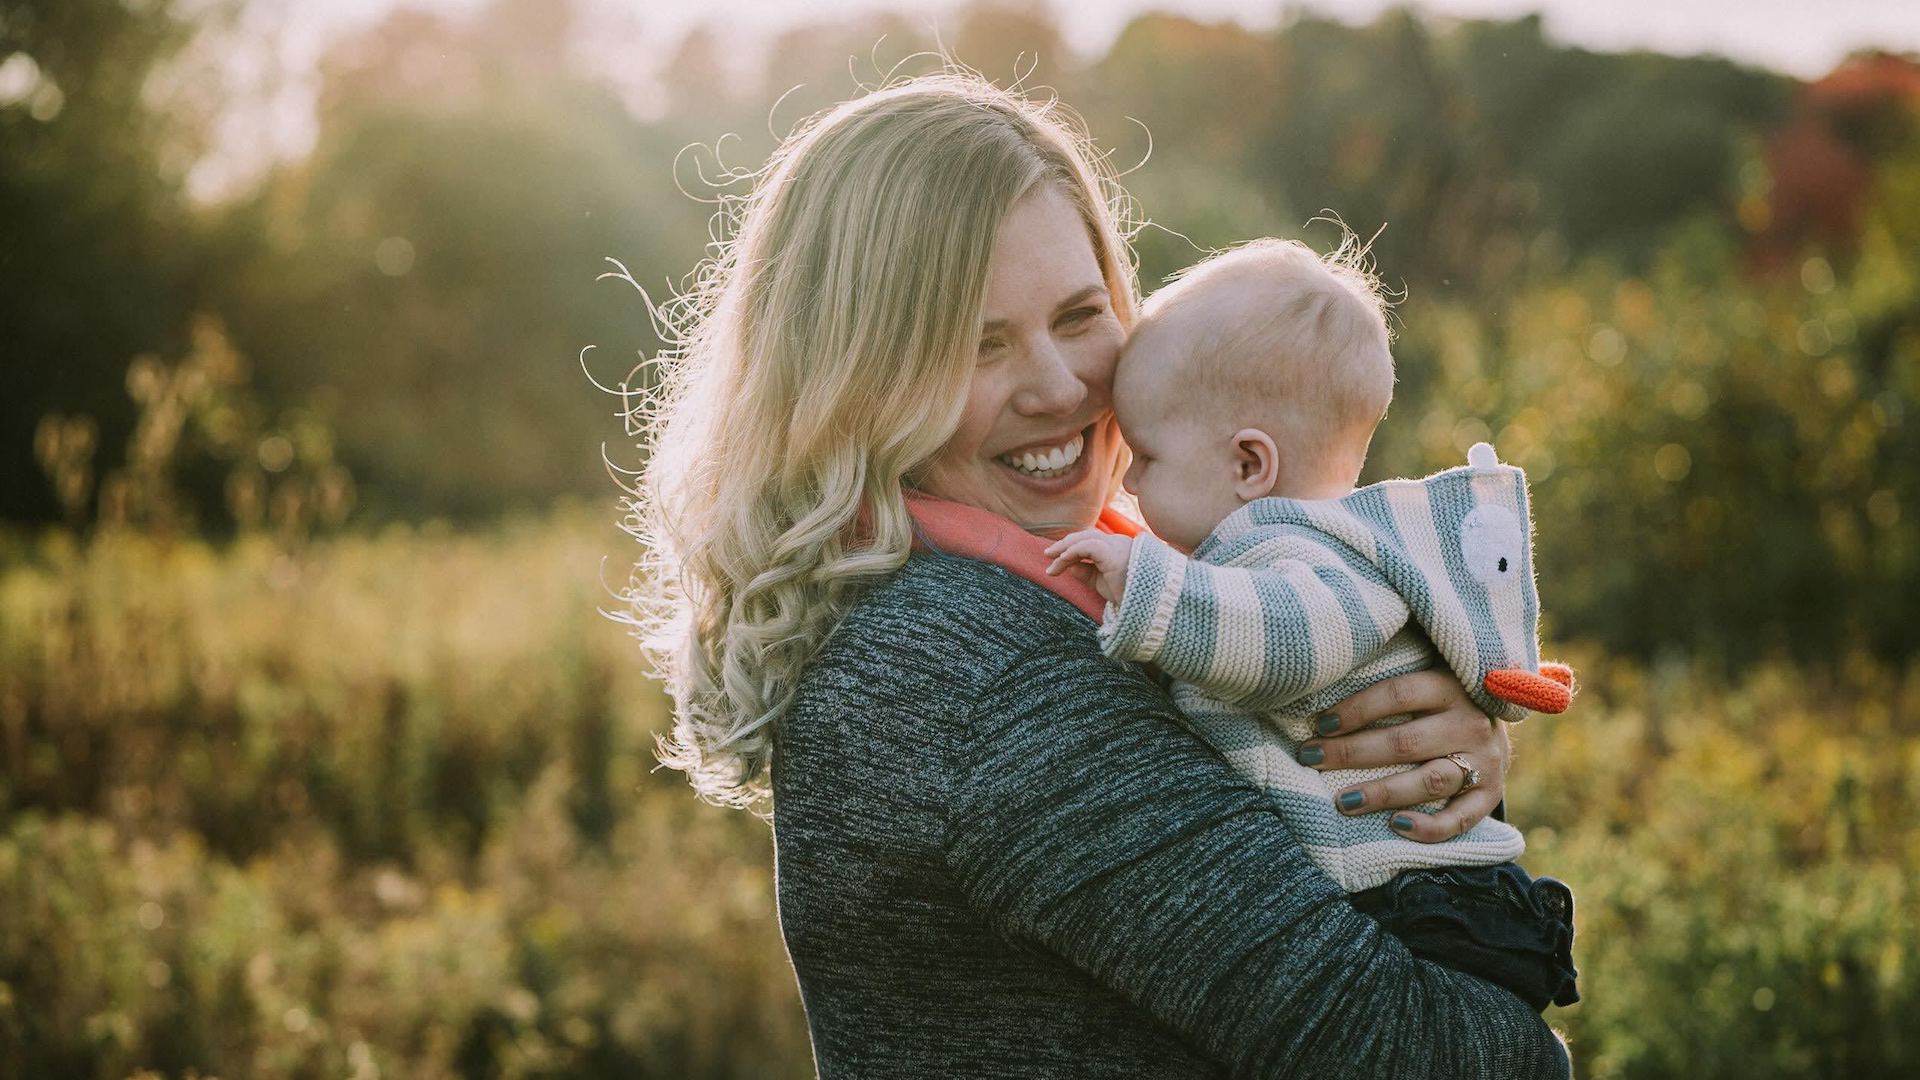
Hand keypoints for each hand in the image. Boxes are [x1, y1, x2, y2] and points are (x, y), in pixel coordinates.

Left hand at [1041, 529, 1132, 604]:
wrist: (1148, 605)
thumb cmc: (1129, 594)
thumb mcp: (1101, 582)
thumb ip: (1086, 571)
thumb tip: (1067, 565)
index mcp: (1116, 548)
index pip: (1090, 540)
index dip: (1071, 547)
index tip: (1054, 559)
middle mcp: (1117, 543)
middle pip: (1086, 535)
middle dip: (1065, 544)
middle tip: (1047, 555)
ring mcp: (1117, 546)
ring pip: (1085, 538)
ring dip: (1064, 549)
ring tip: (1051, 561)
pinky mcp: (1114, 554)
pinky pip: (1088, 546)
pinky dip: (1072, 552)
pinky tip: (1061, 561)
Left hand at [1297, 669, 1511, 842]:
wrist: (1499, 720)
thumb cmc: (1441, 699)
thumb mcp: (1426, 677)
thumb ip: (1389, 685)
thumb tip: (1323, 706)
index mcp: (1450, 685)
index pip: (1397, 694)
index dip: (1355, 709)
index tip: (1320, 724)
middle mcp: (1470, 723)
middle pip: (1405, 742)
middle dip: (1351, 752)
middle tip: (1310, 758)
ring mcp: (1485, 761)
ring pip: (1429, 781)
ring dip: (1381, 793)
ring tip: (1342, 801)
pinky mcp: (1490, 794)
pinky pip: (1460, 819)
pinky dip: (1429, 828)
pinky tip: (1395, 826)